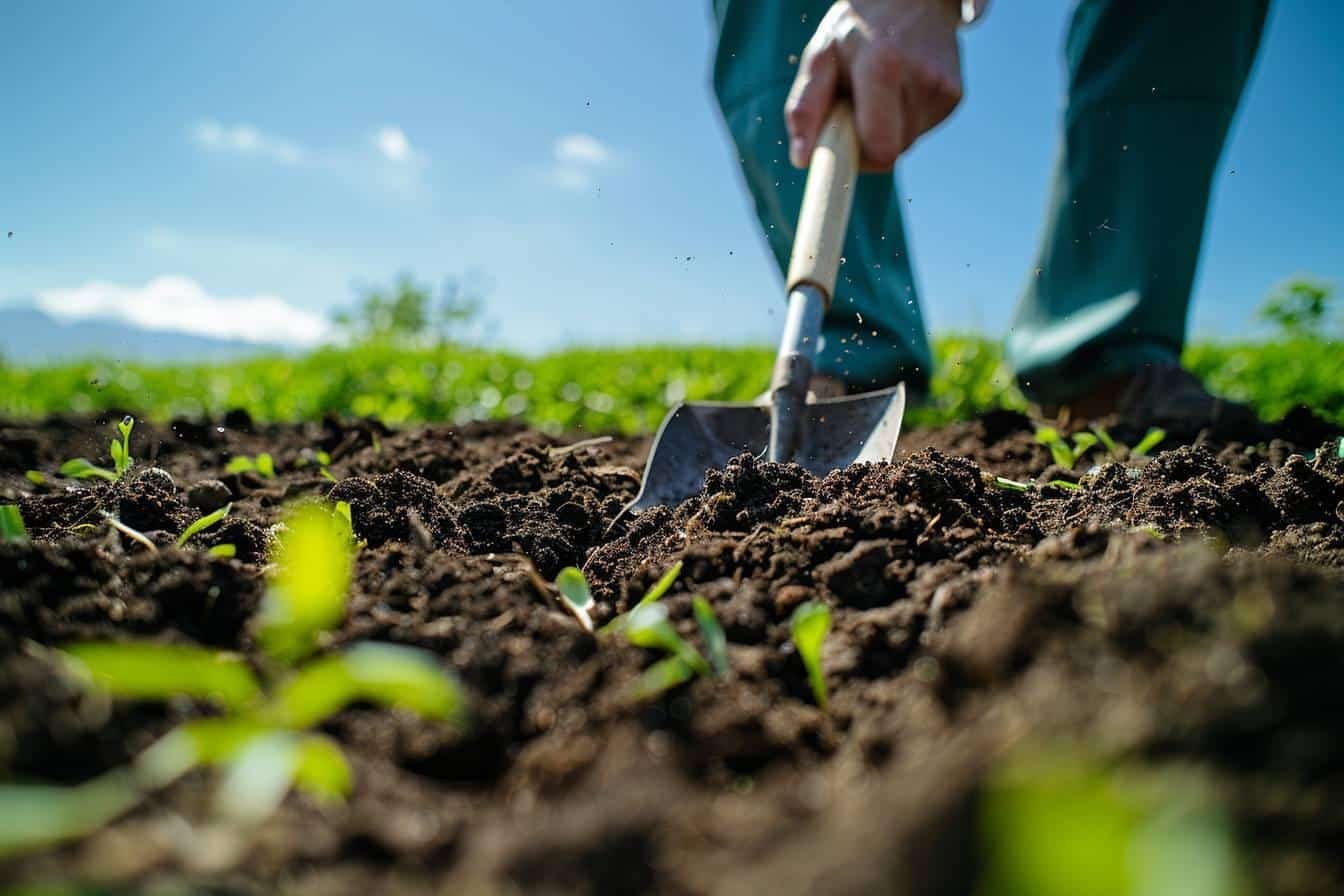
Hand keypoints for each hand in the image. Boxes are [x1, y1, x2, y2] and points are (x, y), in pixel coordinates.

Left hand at [786, 0, 963, 170]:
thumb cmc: (857, 27)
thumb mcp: (821, 55)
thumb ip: (805, 107)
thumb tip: (802, 159)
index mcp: (884, 65)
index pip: (879, 149)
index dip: (857, 160)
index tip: (841, 152)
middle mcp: (922, 78)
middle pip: (889, 152)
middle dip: (866, 141)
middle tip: (855, 107)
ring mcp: (945, 89)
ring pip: (904, 144)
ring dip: (884, 129)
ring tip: (878, 90)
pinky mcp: (955, 97)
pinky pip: (918, 131)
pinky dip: (901, 120)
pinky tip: (898, 88)